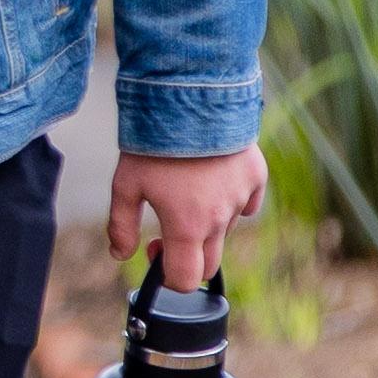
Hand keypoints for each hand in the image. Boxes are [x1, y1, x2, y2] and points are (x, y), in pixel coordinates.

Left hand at [109, 147, 267, 291]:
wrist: (192, 97)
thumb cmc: (154, 142)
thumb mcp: (125, 184)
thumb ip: (121, 225)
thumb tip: (120, 254)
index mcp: (186, 227)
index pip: (185, 279)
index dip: (168, 276)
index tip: (155, 252)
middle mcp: (219, 219)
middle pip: (210, 263)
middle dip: (188, 256)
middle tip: (167, 227)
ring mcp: (241, 198)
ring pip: (226, 230)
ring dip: (207, 224)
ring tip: (185, 190)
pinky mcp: (256, 177)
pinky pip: (247, 204)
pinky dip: (231, 201)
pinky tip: (213, 180)